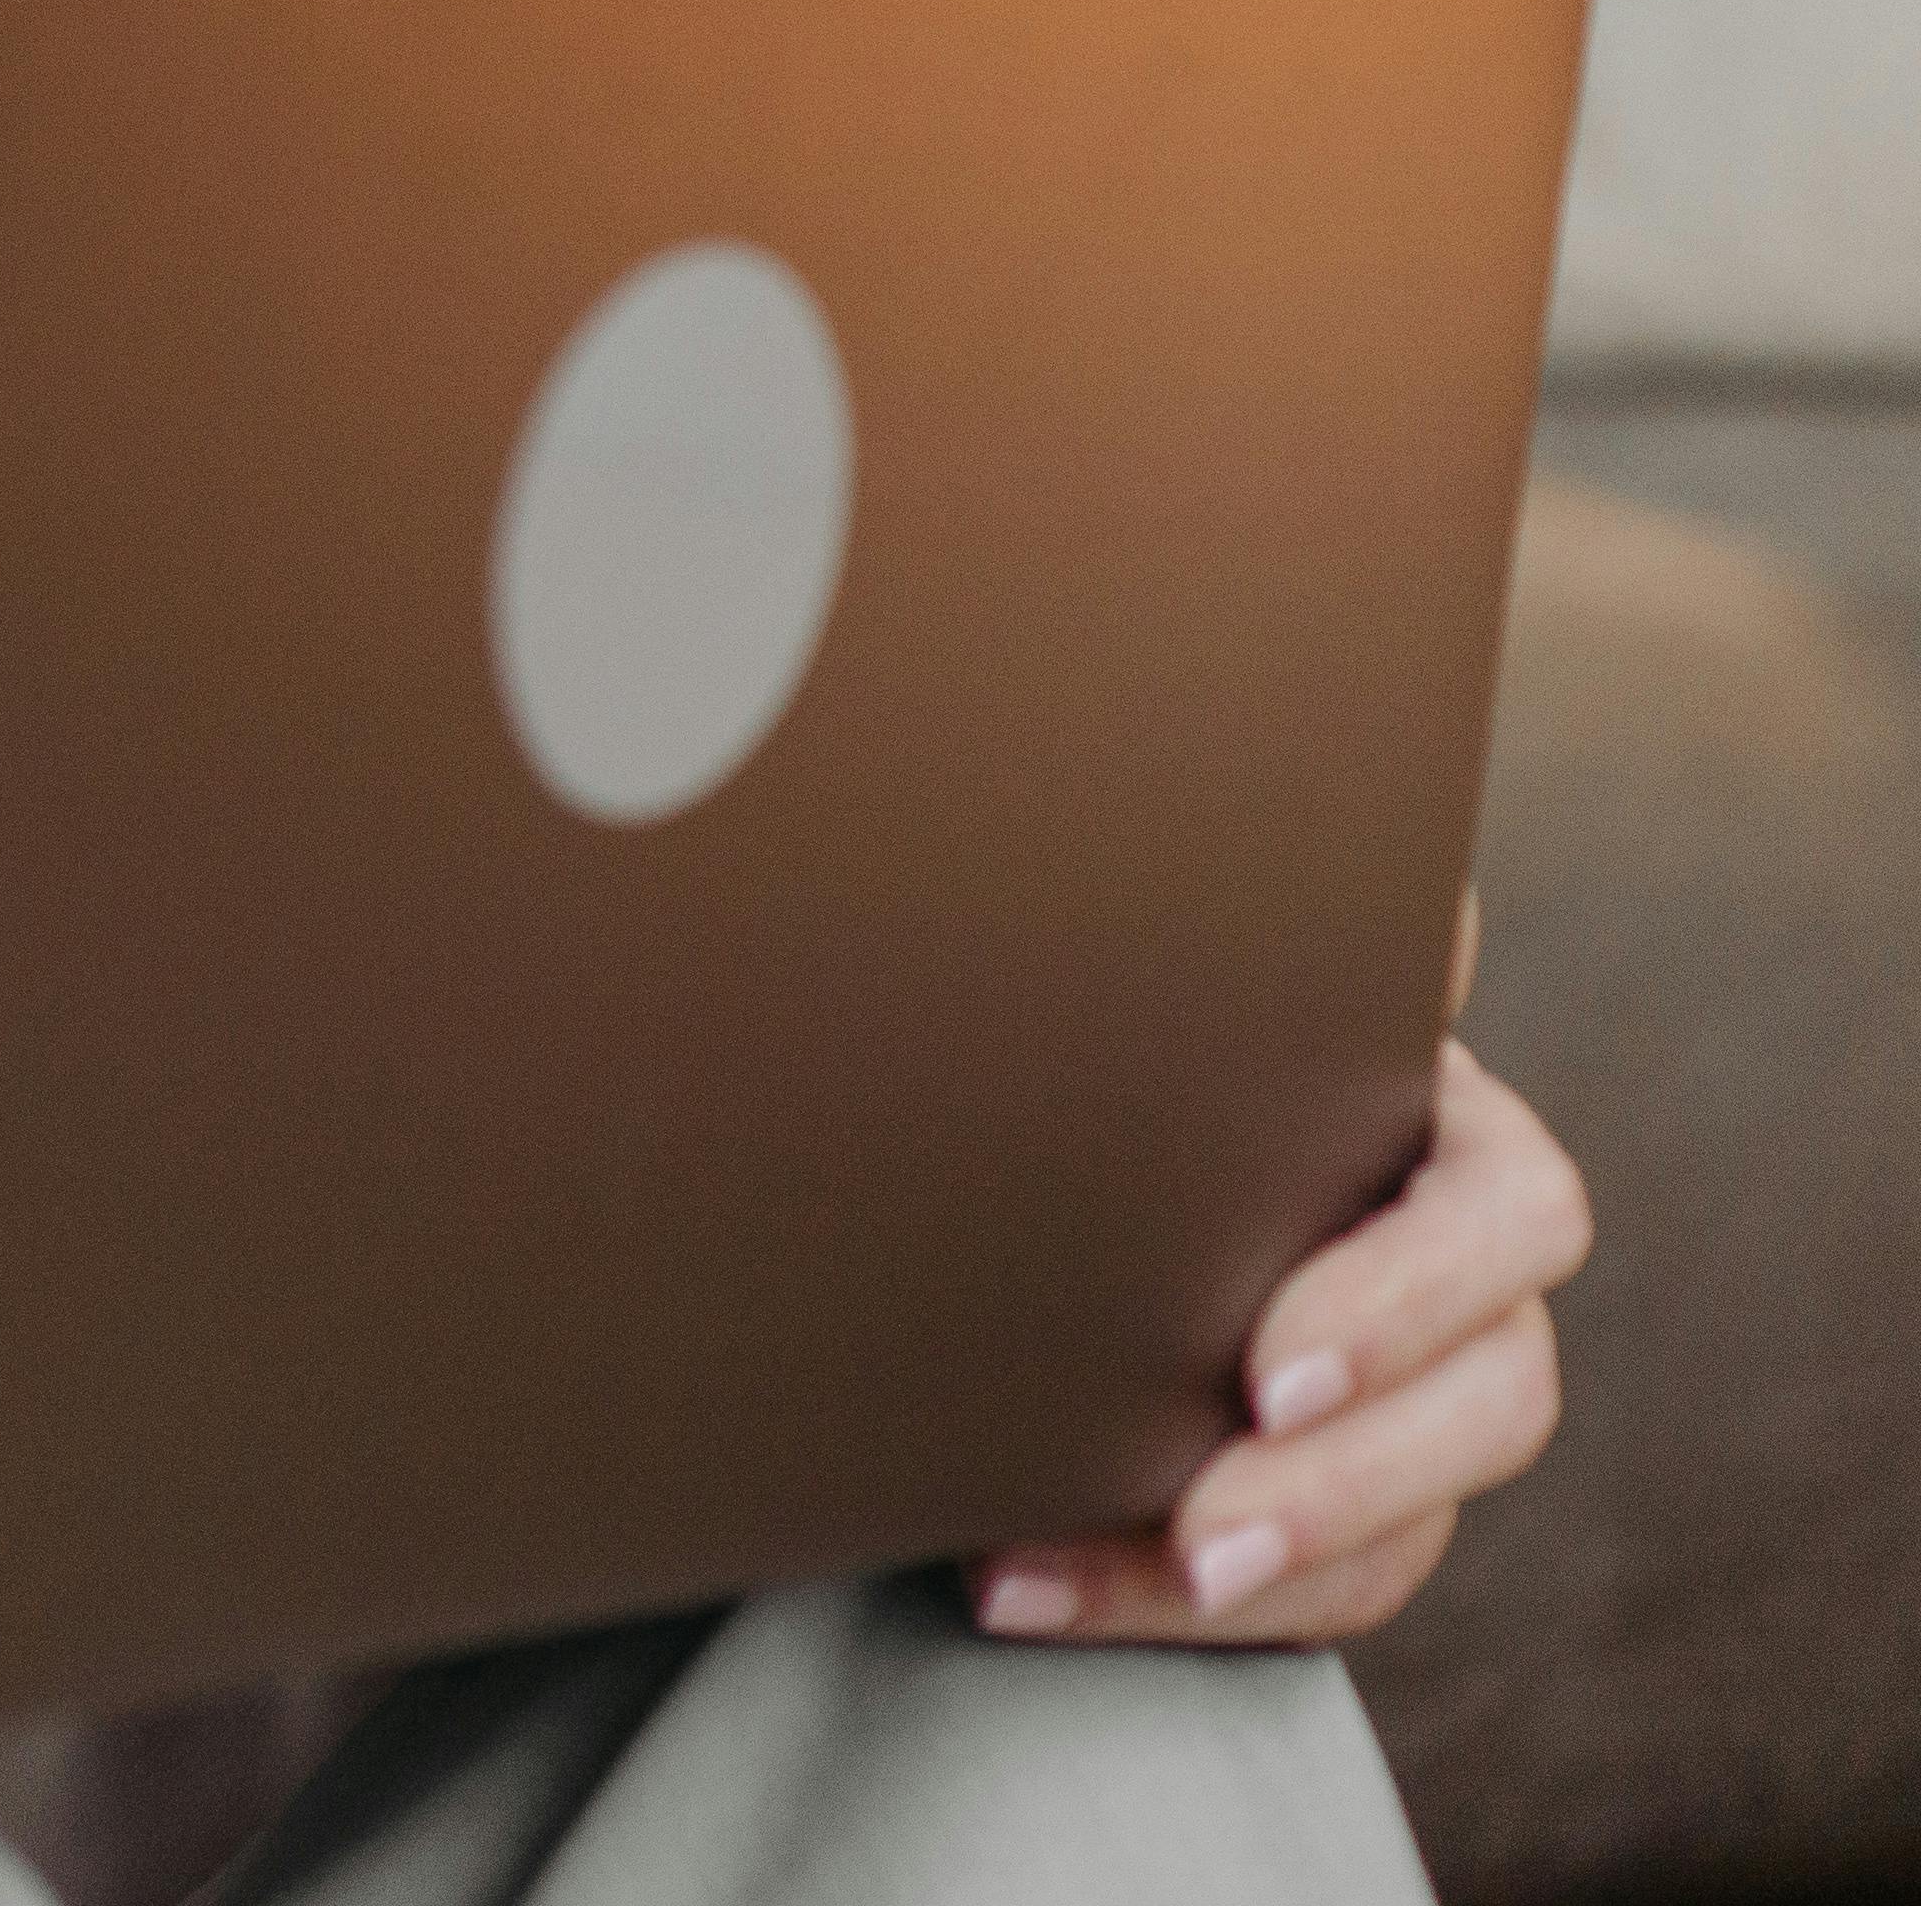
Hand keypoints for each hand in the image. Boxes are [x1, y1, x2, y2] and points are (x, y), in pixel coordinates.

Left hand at [974, 900, 1584, 1647]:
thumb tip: (1401, 904)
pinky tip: (1014, 1584)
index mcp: (1433, 1124)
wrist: (999, 1134)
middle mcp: (1450, 1267)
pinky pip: (1308, 1589)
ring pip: (1421, 1515)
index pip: (1505, 1217)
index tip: (1261, 1373)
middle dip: (1354, 1470)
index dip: (1403, 1299)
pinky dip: (1158, 1601)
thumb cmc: (1089, 1012)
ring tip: (1147, 1570)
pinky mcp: (1336, 1502)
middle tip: (1206, 1519)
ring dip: (1282, 1562)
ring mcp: (1406, 1395)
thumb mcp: (1158, 967)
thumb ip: (1254, 936)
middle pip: (1495, 1392)